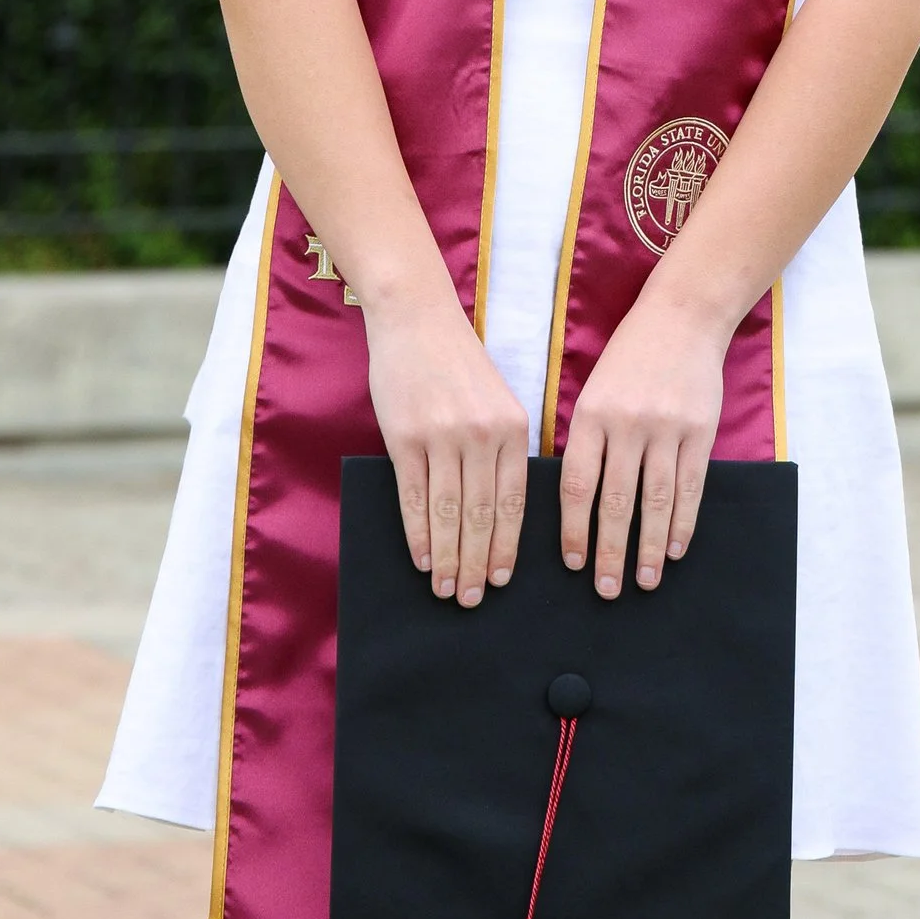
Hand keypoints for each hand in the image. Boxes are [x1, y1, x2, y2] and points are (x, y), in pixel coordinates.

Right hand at [361, 278, 530, 603]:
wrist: (416, 318)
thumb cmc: (457, 364)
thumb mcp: (497, 401)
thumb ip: (501, 448)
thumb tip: (499, 513)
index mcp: (512, 428)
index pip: (514, 501)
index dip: (506, 546)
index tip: (501, 579)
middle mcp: (481, 435)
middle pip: (482, 515)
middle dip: (477, 563)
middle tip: (471, 599)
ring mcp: (442, 436)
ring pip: (449, 513)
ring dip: (446, 558)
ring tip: (445, 588)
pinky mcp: (405, 437)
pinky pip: (414, 496)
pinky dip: (418, 533)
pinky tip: (420, 557)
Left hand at [559, 293, 729, 595]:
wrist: (681, 318)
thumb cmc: (628, 360)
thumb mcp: (593, 392)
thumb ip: (585, 442)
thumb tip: (576, 505)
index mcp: (590, 416)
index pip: (577, 485)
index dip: (574, 530)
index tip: (573, 564)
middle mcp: (627, 424)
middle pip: (616, 502)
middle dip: (611, 552)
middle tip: (607, 591)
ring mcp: (666, 428)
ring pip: (656, 501)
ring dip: (649, 547)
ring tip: (644, 581)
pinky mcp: (700, 431)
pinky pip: (690, 487)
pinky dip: (682, 522)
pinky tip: (675, 549)